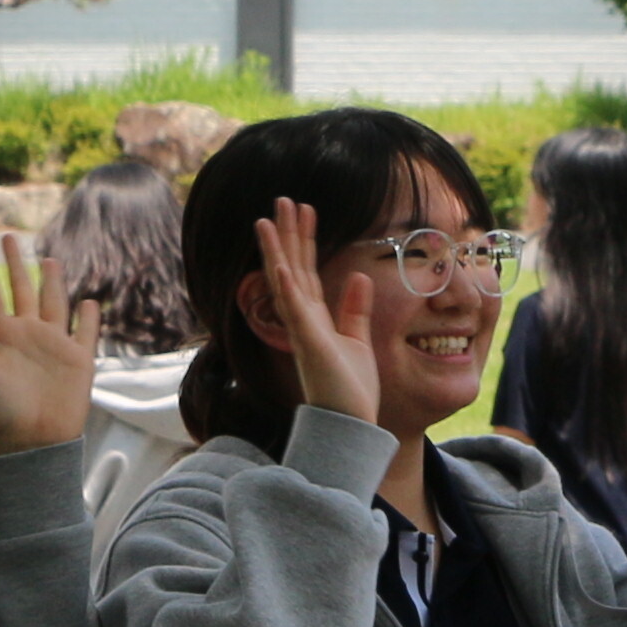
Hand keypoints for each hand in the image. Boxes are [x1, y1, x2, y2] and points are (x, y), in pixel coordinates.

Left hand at [0, 228, 102, 451]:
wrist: (32, 441)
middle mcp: (26, 333)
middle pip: (20, 288)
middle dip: (14, 263)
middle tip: (8, 237)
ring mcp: (54, 344)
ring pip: (54, 302)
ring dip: (51, 281)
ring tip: (47, 259)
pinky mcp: (79, 358)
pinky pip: (86, 331)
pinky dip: (89, 316)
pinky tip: (89, 301)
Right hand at [249, 196, 386, 424]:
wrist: (350, 426)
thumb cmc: (350, 390)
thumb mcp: (358, 341)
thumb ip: (355, 310)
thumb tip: (358, 277)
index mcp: (315, 319)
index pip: (305, 270)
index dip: (304, 240)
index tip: (305, 211)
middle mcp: (303, 321)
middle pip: (292, 267)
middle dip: (288, 233)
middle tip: (284, 200)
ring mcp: (302, 331)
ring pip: (286, 281)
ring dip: (277, 249)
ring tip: (269, 218)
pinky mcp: (309, 344)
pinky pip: (295, 310)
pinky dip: (286, 285)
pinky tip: (280, 261)